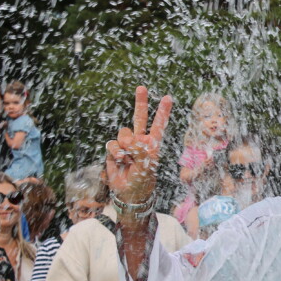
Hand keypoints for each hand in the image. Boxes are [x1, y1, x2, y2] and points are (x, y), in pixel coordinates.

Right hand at [105, 86, 172, 210]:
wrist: (128, 192)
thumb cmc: (142, 180)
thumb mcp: (147, 166)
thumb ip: (140, 150)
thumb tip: (128, 139)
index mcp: (153, 143)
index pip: (159, 124)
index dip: (163, 111)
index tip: (168, 97)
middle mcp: (140, 140)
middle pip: (140, 117)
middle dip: (140, 102)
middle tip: (142, 87)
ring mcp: (126, 144)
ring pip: (123, 133)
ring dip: (125, 146)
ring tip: (129, 160)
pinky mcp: (114, 150)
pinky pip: (113, 144)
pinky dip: (116, 153)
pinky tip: (120, 161)